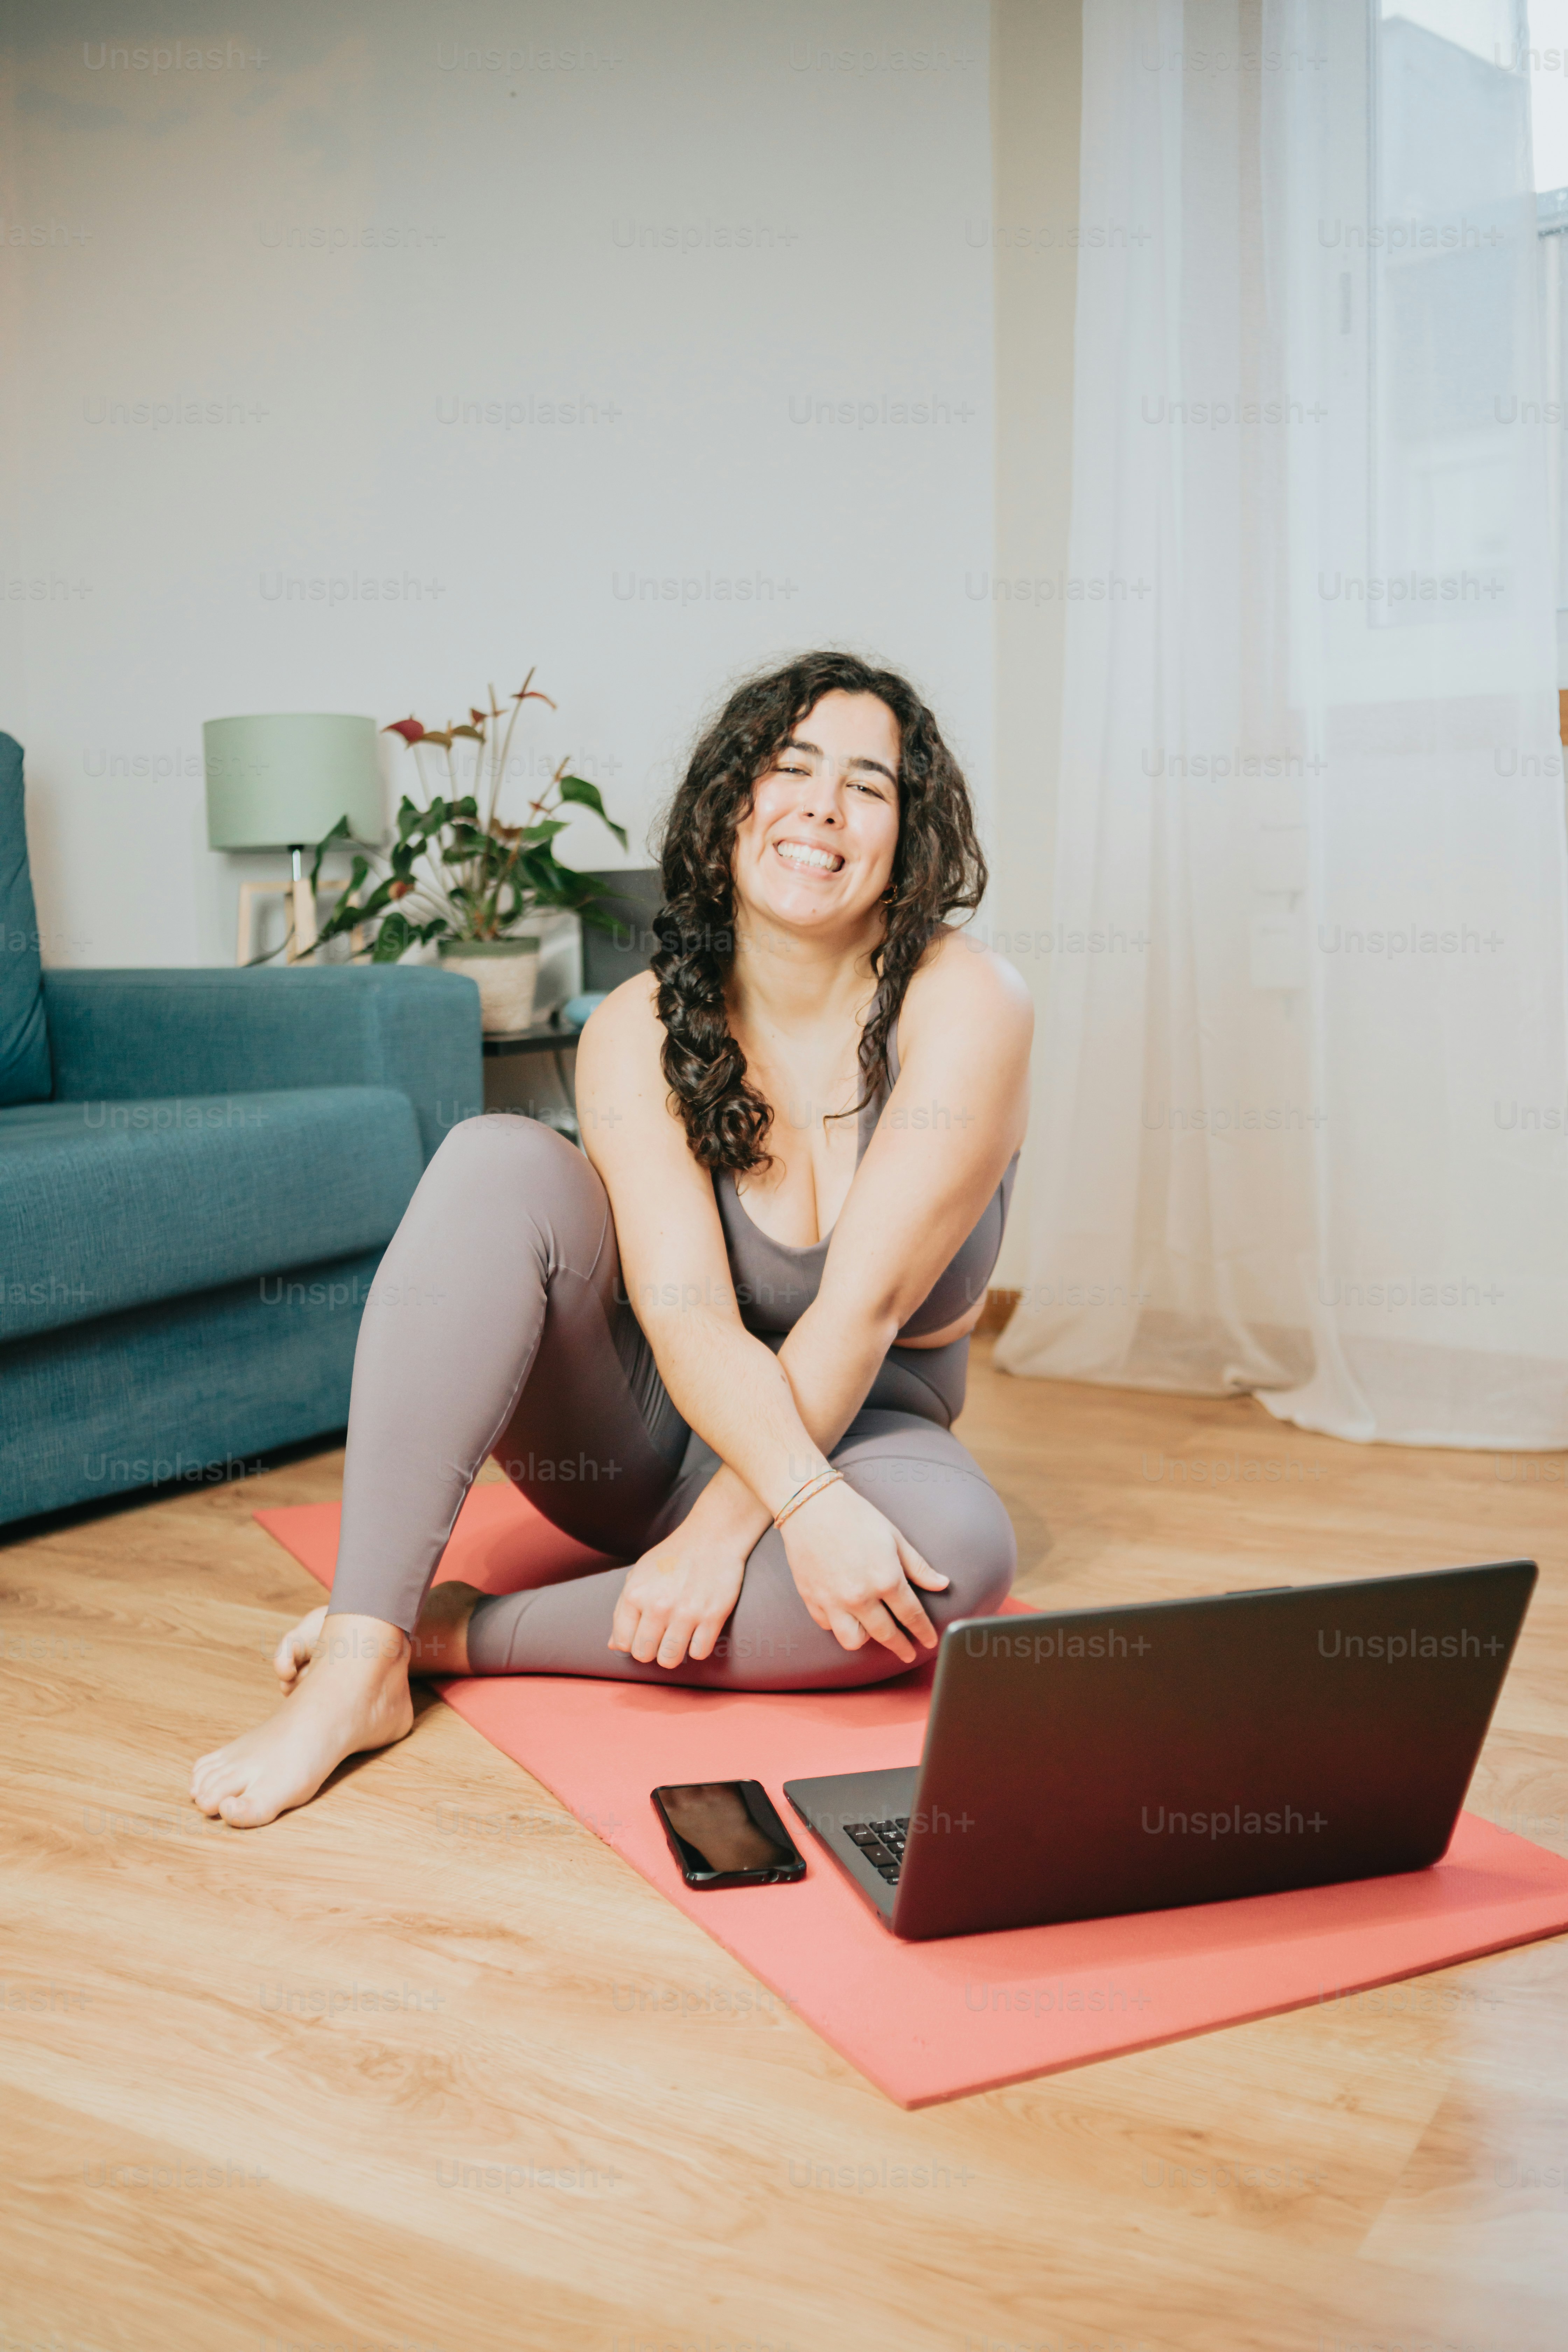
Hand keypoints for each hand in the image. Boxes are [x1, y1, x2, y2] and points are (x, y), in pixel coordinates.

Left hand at [609, 1525, 747, 1669]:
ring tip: (680, 1636)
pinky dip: (699, 1646)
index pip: (623, 1643)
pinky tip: (699, 1630)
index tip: (646, 1633)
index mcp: (634, 1594)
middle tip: (664, 1635)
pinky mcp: (712, 1616)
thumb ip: (623, 1610)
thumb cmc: (672, 1557)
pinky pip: (699, 1653)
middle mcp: (657, 1606)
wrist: (712, 1536)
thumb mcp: (639, 1575)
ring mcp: (686, 1612)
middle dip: (652, 1649)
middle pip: (644, 1655)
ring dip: (674, 1652)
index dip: (634, 1642)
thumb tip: (614, 1646)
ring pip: (669, 1660)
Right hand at [779, 1478, 949, 1661]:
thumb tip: (942, 1584)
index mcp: (885, 1579)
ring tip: (873, 1632)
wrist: (810, 1505)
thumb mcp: (894, 1537)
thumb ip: (918, 1567)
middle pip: (886, 1634)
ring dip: (867, 1639)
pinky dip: (838, 1624)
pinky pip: (828, 1626)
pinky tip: (845, 1614)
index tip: (929, 1641)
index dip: (923, 1631)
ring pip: (853, 1640)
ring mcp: (833, 1601)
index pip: (911, 1615)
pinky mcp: (812, 1599)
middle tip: (908, 1653)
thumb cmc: (855, 1516)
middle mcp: (860, 1596)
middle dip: (901, 1647)